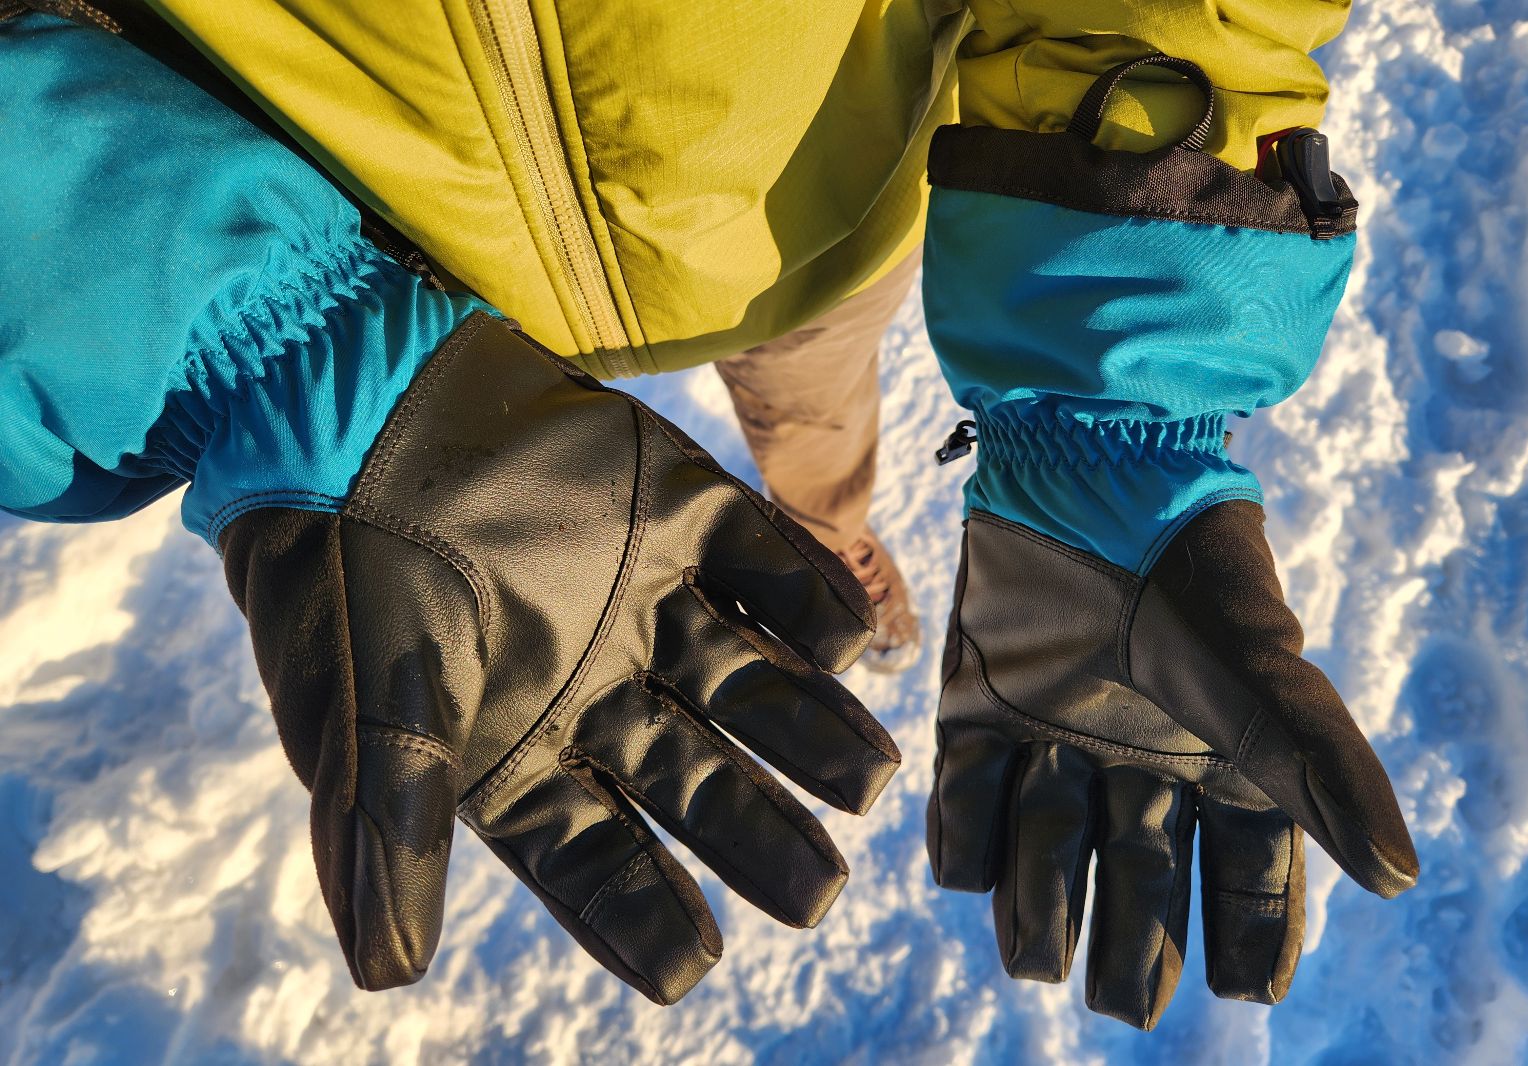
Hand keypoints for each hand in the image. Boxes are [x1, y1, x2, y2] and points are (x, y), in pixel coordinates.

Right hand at [221, 313, 897, 1001]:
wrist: (351, 408)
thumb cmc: (340, 573)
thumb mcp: (358, 713)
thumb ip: (390, 837)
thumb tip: (389, 975)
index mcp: (518, 747)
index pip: (592, 853)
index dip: (641, 909)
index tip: (695, 967)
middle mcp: (596, 684)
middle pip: (695, 779)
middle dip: (756, 834)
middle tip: (819, 894)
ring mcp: (646, 597)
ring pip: (749, 680)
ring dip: (811, 729)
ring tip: (871, 782)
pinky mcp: (682, 510)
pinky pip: (768, 564)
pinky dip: (814, 602)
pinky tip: (858, 647)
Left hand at [928, 504, 1416, 1028]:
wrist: (1092, 475)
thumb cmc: (1196, 577)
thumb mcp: (1263, 678)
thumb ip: (1325, 768)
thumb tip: (1400, 879)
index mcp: (1220, 757)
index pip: (1248, 872)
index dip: (1251, 936)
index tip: (1251, 993)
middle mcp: (1140, 758)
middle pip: (1140, 879)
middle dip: (1134, 945)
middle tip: (1125, 1008)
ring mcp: (1055, 735)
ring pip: (1048, 849)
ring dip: (1042, 906)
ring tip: (1039, 961)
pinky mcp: (979, 706)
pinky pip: (966, 795)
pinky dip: (963, 836)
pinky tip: (969, 877)